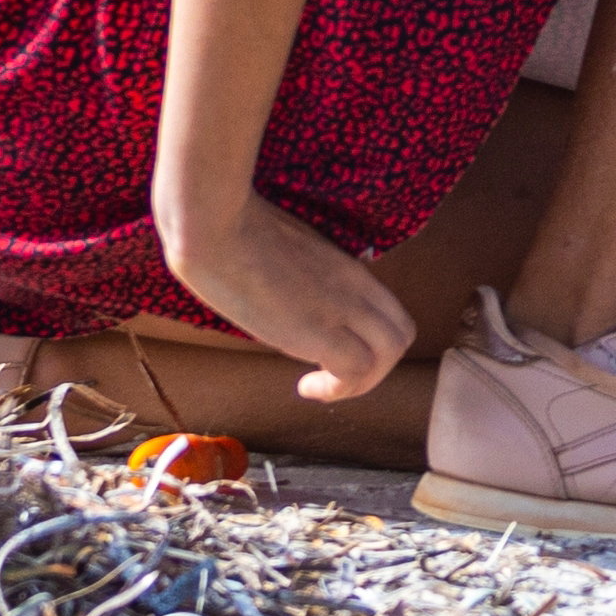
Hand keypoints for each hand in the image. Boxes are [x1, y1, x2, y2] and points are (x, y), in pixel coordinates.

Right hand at [154, 184, 417, 402]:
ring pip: (388, 356)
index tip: (336, 353)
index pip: (391, 313)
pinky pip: (352, 372)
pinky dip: (336, 389)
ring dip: (359, 384)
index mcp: (347, 269)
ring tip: (318, 386)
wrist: (214, 225)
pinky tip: (304, 387)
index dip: (373, 343)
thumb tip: (289, 295)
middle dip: (374, 368)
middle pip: (400, 336)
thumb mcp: (286, 252)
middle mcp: (353, 288)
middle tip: (331, 375)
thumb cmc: (234, 230)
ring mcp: (339, 308)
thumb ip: (303, 276)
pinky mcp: (316, 330)